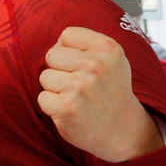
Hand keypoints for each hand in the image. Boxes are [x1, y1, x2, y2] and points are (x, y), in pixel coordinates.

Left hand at [37, 27, 163, 161]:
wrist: (123, 130)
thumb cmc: (111, 90)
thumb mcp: (111, 59)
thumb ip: (85, 44)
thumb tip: (55, 43)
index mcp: (108, 48)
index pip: (67, 35)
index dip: (70, 51)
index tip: (85, 66)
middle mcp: (95, 66)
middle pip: (52, 55)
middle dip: (60, 70)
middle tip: (81, 85)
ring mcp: (80, 87)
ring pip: (45, 77)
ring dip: (56, 89)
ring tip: (77, 98)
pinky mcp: (66, 108)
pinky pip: (42, 98)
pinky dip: (52, 106)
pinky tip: (71, 110)